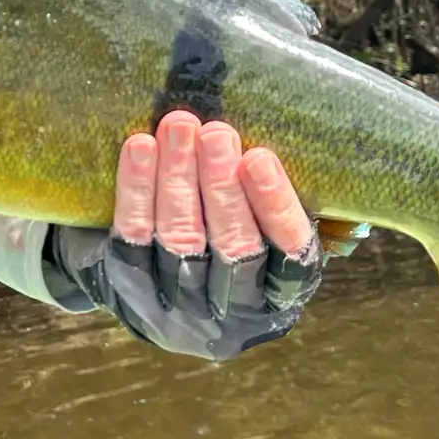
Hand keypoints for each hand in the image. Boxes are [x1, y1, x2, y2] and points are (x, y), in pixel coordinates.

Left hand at [45, 110, 324, 360]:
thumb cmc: (229, 234)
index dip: (275, 206)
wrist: (152, 287)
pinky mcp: (130, 290)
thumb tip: (308, 145)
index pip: (289, 253)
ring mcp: (178, 306)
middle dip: (222, 185)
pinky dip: (136, 189)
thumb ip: (280, 203)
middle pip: (232, 246)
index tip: (259, 158)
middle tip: (216, 134)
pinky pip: (133, 235)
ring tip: (179, 127)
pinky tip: (141, 147)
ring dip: (179, 177)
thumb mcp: (268, 233)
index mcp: (281, 296)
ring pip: (181, 237)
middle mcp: (232, 311)